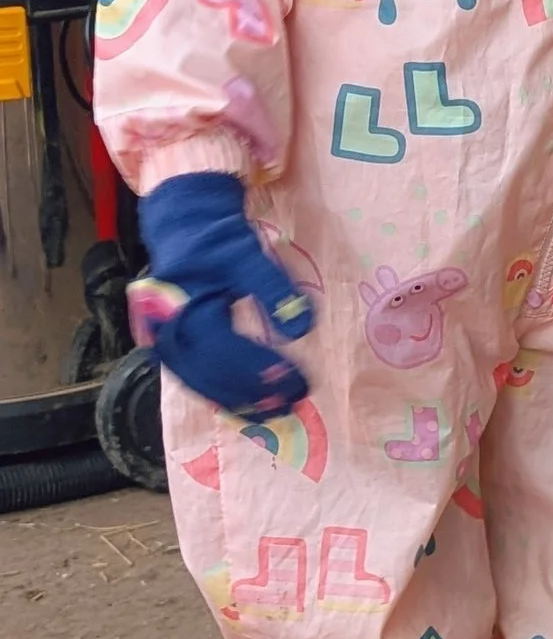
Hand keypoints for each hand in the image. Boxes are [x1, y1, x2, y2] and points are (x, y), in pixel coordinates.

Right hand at [134, 172, 313, 419]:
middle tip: (293, 402)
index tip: (295, 380)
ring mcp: (164, 341)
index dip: (259, 369)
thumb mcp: (248, 257)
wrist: (183, 226)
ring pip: (199, 383)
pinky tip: (249, 405)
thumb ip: (274, 291)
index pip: (223, 349)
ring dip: (238, 401)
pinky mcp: (170, 346)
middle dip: (252, 393)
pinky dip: (222, 394)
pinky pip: (195, 377)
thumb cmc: (216, 241)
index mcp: (184, 307)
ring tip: (276, 412)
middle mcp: (167, 331)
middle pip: (209, 374)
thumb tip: (302, 330)